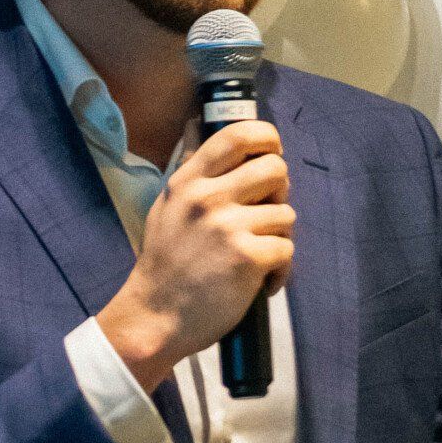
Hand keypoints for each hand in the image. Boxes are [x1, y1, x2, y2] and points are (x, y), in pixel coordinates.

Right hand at [96, 120, 293, 392]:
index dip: (267, 138)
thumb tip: (197, 124)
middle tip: (267, 215)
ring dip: (279, 237)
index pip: (238, 135)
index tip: (272, 154)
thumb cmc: (165, 265)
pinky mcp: (247, 258)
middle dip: (281, 192)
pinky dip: (281, 269)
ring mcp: (228, 227)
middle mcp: (207, 198)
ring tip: (259, 256)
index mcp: (188, 181)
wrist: (154, 319)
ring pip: (286, 214)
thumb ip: (190, 171)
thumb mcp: (167, 206)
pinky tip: (262, 281)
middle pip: (276, 169)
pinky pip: (287, 249)